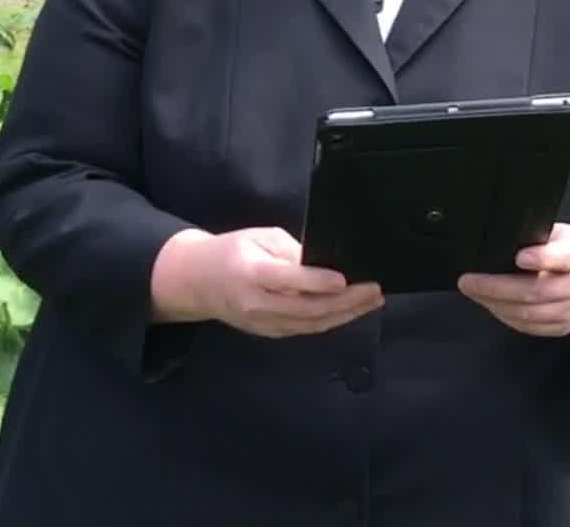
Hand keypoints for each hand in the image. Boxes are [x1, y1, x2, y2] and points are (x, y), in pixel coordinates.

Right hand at [152, 227, 382, 337]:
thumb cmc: (230, 251)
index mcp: (252, 273)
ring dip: (345, 315)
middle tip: (373, 291)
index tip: (344, 279)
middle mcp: (258, 303)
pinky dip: (330, 321)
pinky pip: (304, 329)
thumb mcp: (258, 237)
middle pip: (307, 309)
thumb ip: (290, 252)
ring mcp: (263, 323)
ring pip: (310, 324)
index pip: (288, 281)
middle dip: (345, 302)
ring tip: (371, 302)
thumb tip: (323, 266)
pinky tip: (349, 311)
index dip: (317, 282)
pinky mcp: (269, 333)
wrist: (196, 282)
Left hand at [457, 223, 569, 338]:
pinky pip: (530, 327)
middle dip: (497, 288)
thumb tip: (498, 236)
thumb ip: (537, 235)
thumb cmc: (569, 249)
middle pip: (538, 292)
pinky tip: (489, 303)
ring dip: (496, 304)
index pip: (564, 257)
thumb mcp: (560, 233)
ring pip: (531, 314)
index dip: (542, 258)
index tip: (519, 257)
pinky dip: (505, 316)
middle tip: (467, 281)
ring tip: (472, 291)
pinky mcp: (564, 327)